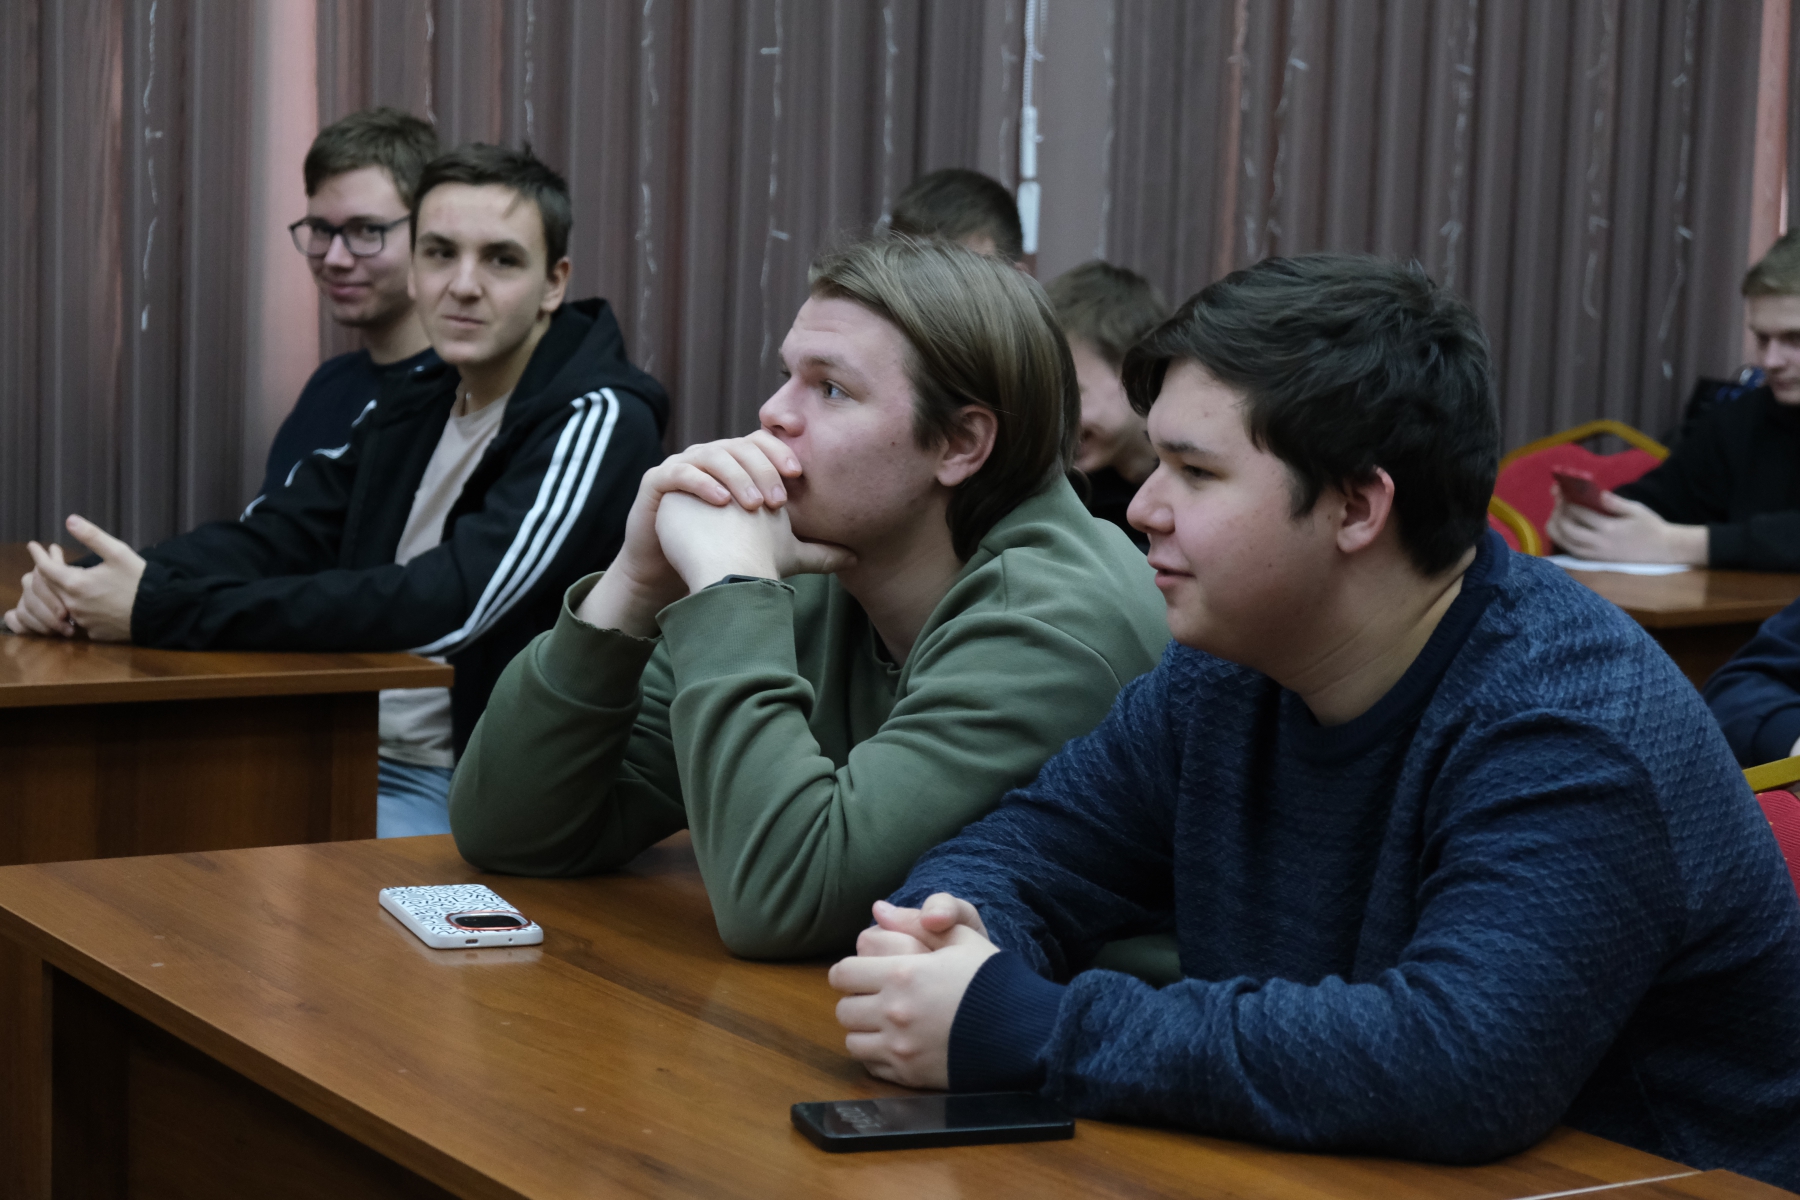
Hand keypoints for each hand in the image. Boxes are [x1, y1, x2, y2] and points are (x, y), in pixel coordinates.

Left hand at [3, 516, 144, 640]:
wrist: (161, 612)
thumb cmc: (140, 580)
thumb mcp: (118, 552)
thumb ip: (92, 536)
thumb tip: (70, 520)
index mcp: (76, 584)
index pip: (45, 568)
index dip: (38, 555)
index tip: (34, 546)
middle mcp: (73, 605)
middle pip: (49, 586)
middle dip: (48, 571)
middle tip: (54, 558)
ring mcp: (83, 621)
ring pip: (62, 603)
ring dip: (62, 589)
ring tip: (72, 578)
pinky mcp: (95, 632)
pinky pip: (79, 618)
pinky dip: (78, 607)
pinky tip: (90, 600)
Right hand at [576, 431, 828, 635]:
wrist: (670, 571)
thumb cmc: (723, 555)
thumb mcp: (777, 553)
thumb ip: (815, 553)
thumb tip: (857, 558)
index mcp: (739, 464)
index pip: (763, 443)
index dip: (781, 451)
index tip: (801, 472)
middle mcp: (712, 458)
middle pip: (740, 447)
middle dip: (762, 469)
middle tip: (780, 498)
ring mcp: (683, 465)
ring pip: (712, 456)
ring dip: (736, 477)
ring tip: (753, 505)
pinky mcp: (658, 482)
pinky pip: (678, 471)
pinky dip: (701, 483)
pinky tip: (721, 503)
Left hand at [830, 905, 1000, 1089]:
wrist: (1023, 1032)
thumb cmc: (993, 980)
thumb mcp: (963, 938)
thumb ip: (917, 922)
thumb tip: (879, 910)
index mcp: (902, 974)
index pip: (843, 974)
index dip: (850, 971)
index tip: (863, 972)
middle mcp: (893, 1013)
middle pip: (843, 1009)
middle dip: (855, 1000)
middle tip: (875, 996)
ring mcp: (900, 1048)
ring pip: (853, 1041)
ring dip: (864, 1030)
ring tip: (886, 1022)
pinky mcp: (910, 1075)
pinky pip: (872, 1066)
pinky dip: (878, 1055)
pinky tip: (899, 1044)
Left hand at [1544, 488, 1707, 563]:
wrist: (1663, 549)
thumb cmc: (1650, 526)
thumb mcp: (1636, 510)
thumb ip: (1615, 502)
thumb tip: (1597, 493)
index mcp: (1609, 528)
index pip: (1580, 513)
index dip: (1566, 501)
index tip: (1560, 490)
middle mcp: (1599, 543)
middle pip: (1566, 529)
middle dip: (1557, 513)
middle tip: (1557, 500)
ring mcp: (1595, 554)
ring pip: (1564, 543)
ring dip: (1555, 527)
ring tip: (1555, 513)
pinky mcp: (1596, 561)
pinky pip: (1571, 551)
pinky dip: (1561, 539)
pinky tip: (1561, 528)